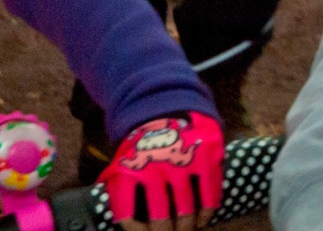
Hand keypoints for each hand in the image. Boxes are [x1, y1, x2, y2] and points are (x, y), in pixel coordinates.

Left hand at [100, 112, 222, 230]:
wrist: (170, 105)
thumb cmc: (146, 141)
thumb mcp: (124, 158)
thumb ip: (118, 182)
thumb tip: (112, 204)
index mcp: (129, 171)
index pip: (126, 214)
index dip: (135, 230)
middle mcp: (155, 168)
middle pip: (160, 217)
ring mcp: (183, 162)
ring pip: (185, 208)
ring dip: (186, 226)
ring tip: (186, 230)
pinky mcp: (206, 156)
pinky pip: (210, 191)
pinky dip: (208, 210)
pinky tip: (204, 219)